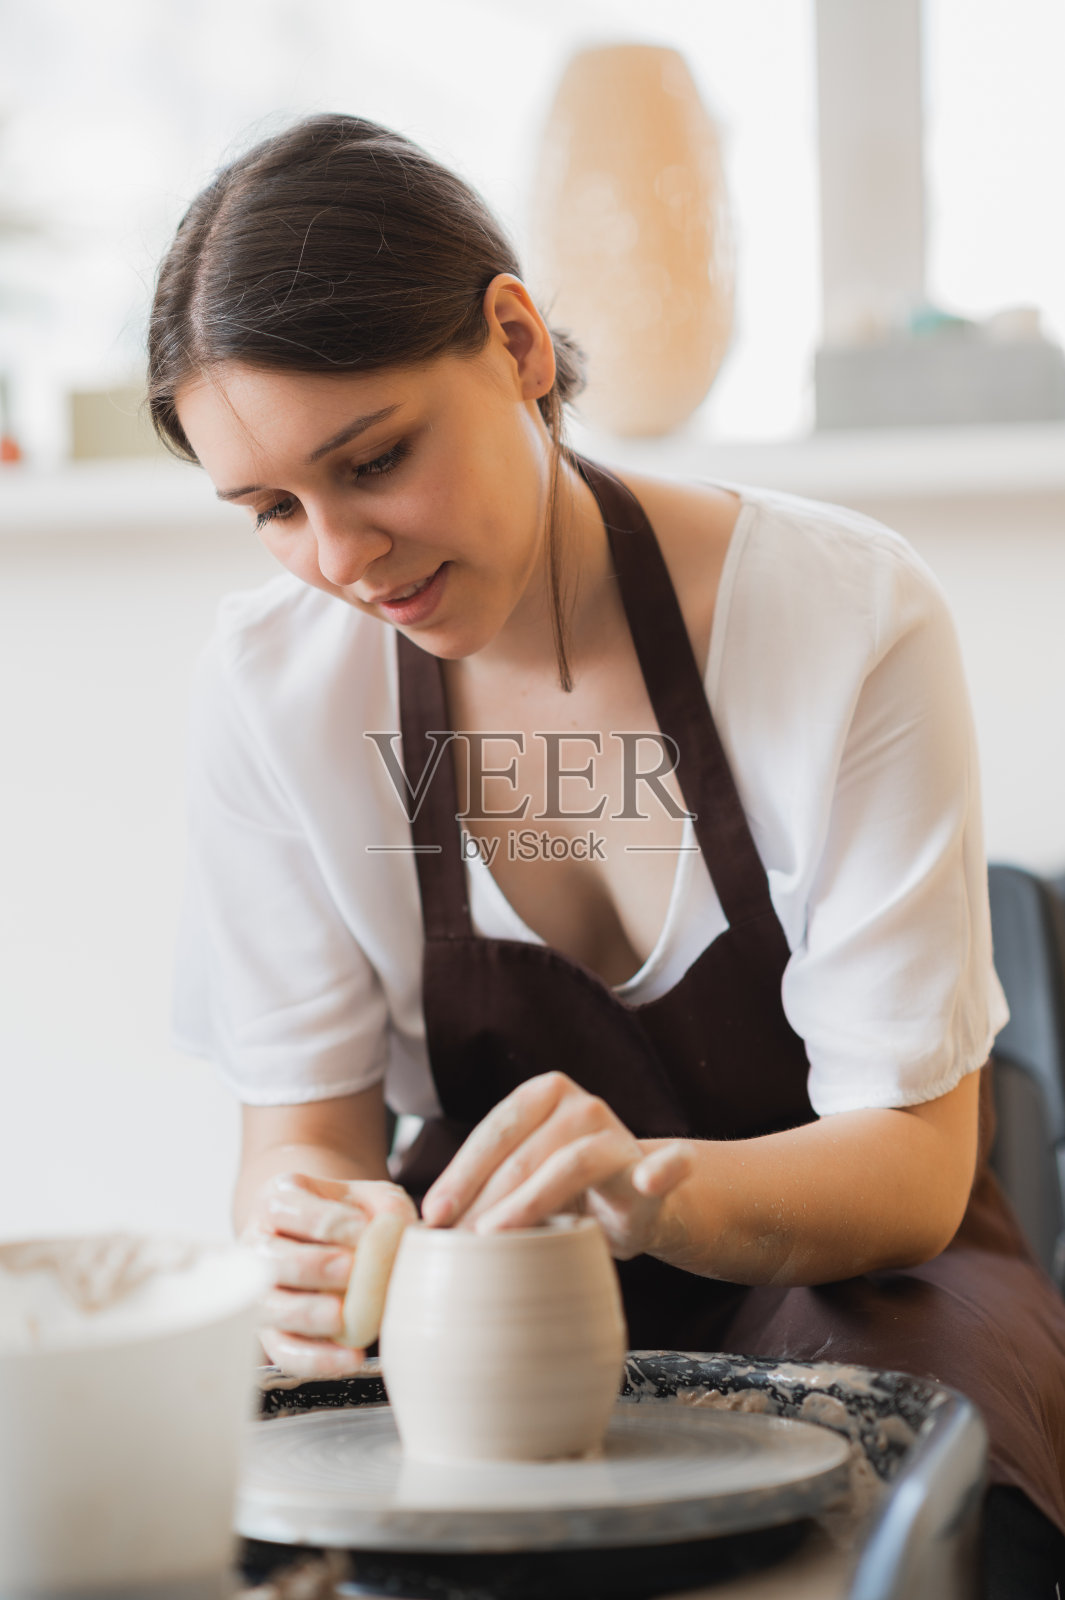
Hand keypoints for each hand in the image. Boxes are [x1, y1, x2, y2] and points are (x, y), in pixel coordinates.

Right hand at [241, 1173, 416, 1378]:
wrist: (332, 1246)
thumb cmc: (351, 1218)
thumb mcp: (370, 1198)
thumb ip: (387, 1207)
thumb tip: (399, 1228)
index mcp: (277, 1201)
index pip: (289, 1208)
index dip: (326, 1221)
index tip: (362, 1230)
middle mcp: (258, 1245)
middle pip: (270, 1259)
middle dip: (311, 1265)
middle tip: (348, 1269)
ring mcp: (259, 1291)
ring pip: (268, 1307)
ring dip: (305, 1312)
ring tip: (340, 1315)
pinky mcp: (271, 1333)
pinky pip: (284, 1352)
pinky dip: (314, 1359)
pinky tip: (348, 1357)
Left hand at [420, 1072, 690, 1259]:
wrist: (636, 1202)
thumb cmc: (562, 1192)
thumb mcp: (520, 1182)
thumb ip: (484, 1189)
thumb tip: (424, 1228)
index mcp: (543, 1096)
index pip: (495, 1132)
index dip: (461, 1173)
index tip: (434, 1215)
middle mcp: (582, 1106)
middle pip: (525, 1153)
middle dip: (485, 1199)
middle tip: (459, 1243)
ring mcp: (620, 1136)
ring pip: (570, 1165)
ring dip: (530, 1202)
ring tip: (497, 1236)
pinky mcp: (655, 1171)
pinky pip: (666, 1167)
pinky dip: (662, 1170)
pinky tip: (651, 1180)